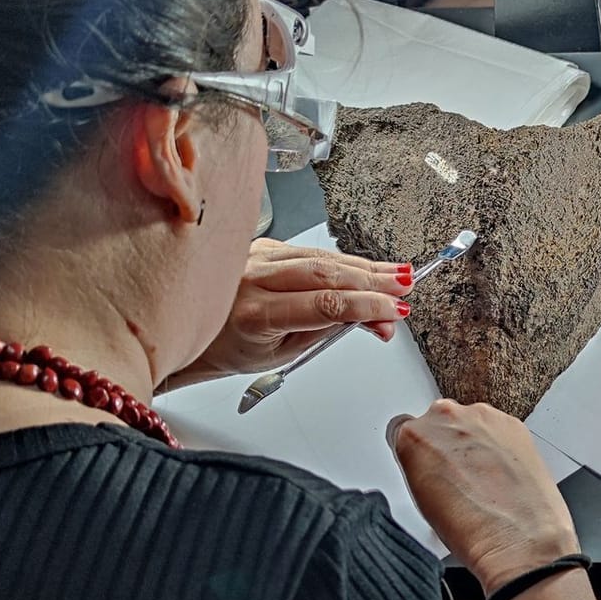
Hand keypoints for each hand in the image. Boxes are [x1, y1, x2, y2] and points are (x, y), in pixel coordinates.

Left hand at [176, 240, 412, 383]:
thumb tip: (378, 322)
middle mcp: (253, 278)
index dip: (365, 306)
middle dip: (372, 281)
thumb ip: (331, 332)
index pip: (323, 304)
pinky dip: (342, 260)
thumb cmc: (233, 349)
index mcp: (256, 314)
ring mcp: (257, 256)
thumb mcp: (285, 354)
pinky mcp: (264, 245)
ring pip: (321, 257)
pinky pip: (311, 250)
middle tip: (405, 288)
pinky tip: (367, 267)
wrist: (195, 334)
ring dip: (364, 267)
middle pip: (325, 273)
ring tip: (398, 275)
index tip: (394, 311)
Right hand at [389, 400, 579, 593]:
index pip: (402, 430)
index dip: (416, 452)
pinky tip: (503, 475)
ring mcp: (482, 418)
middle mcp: (447, 418)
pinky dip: (501, 446)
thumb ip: (418, 468)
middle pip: (439, 423)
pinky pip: (498, 429)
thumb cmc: (473, 530)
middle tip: (457, 478)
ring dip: (474, 444)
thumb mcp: (421, 502)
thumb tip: (428, 467)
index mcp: (413, 436)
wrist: (519, 540)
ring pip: (470, 424)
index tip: (425, 464)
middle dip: (446, 446)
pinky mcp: (514, 424)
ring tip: (484, 481)